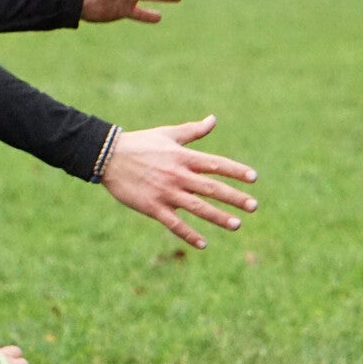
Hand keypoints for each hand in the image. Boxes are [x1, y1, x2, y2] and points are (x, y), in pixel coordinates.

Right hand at [101, 116, 258, 248]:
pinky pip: (174, 224)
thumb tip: (213, 119)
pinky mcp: (152, 207)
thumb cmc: (141, 143)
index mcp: (183, 157)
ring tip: (237, 225)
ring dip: (218, 217)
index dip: (236, 171)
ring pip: (197, 207)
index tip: (253, 178)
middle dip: (234, 197)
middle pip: (212, 188)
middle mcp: (178, 175)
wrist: (109, 156)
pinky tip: (203, 243)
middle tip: (253, 206)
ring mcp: (166, 192)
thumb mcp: (168, 134)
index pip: (216, 164)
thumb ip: (193, 131)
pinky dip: (189, 234)